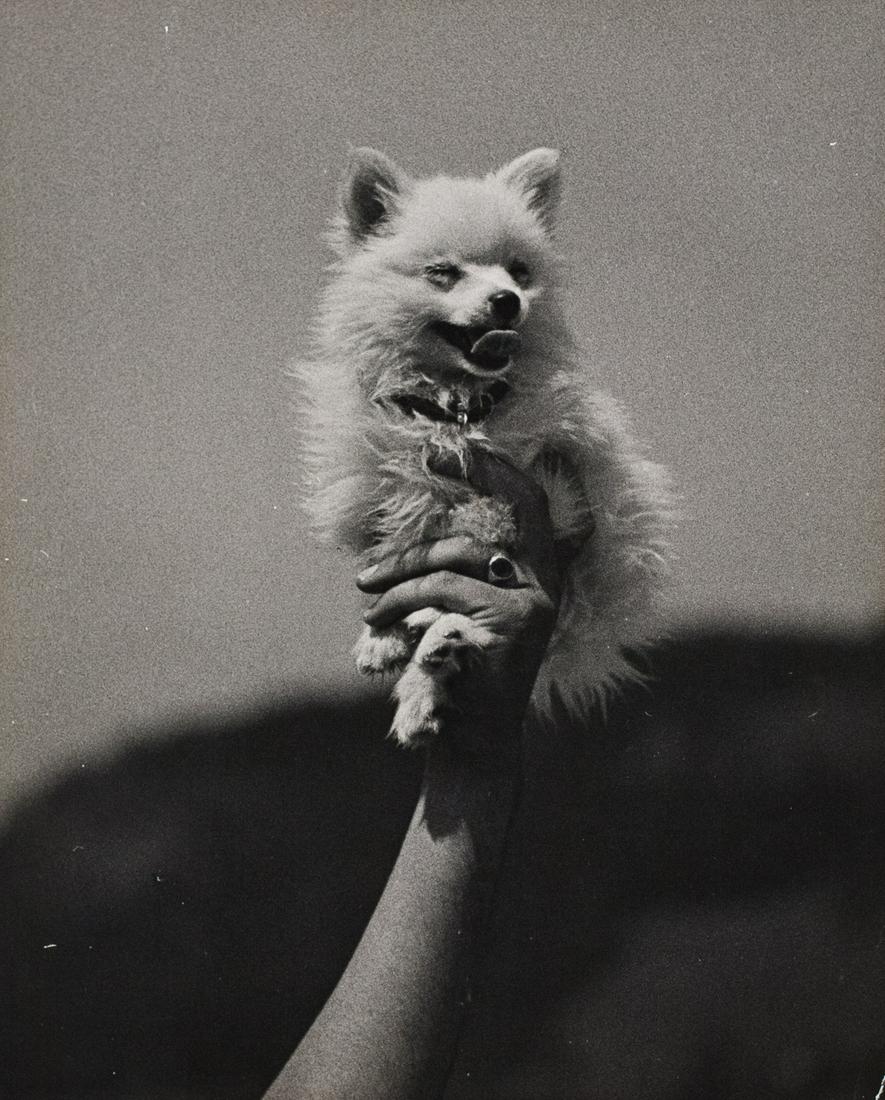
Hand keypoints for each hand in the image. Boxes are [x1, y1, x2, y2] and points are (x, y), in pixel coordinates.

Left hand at [356, 450, 559, 746]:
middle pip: (512, 511)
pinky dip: (400, 600)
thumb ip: (452, 567)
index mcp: (537, 575)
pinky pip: (443, 591)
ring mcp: (535, 603)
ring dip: (401, 572)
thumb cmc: (454, 668)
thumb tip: (421, 510)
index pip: (529, 505)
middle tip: (427, 454)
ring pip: (457, 560)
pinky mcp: (514, 623)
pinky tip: (375, 618)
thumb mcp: (455, 609)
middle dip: (472, 473)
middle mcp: (546, 584)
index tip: (454, 444)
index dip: (496, 467)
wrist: (469, 740)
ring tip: (367, 592)